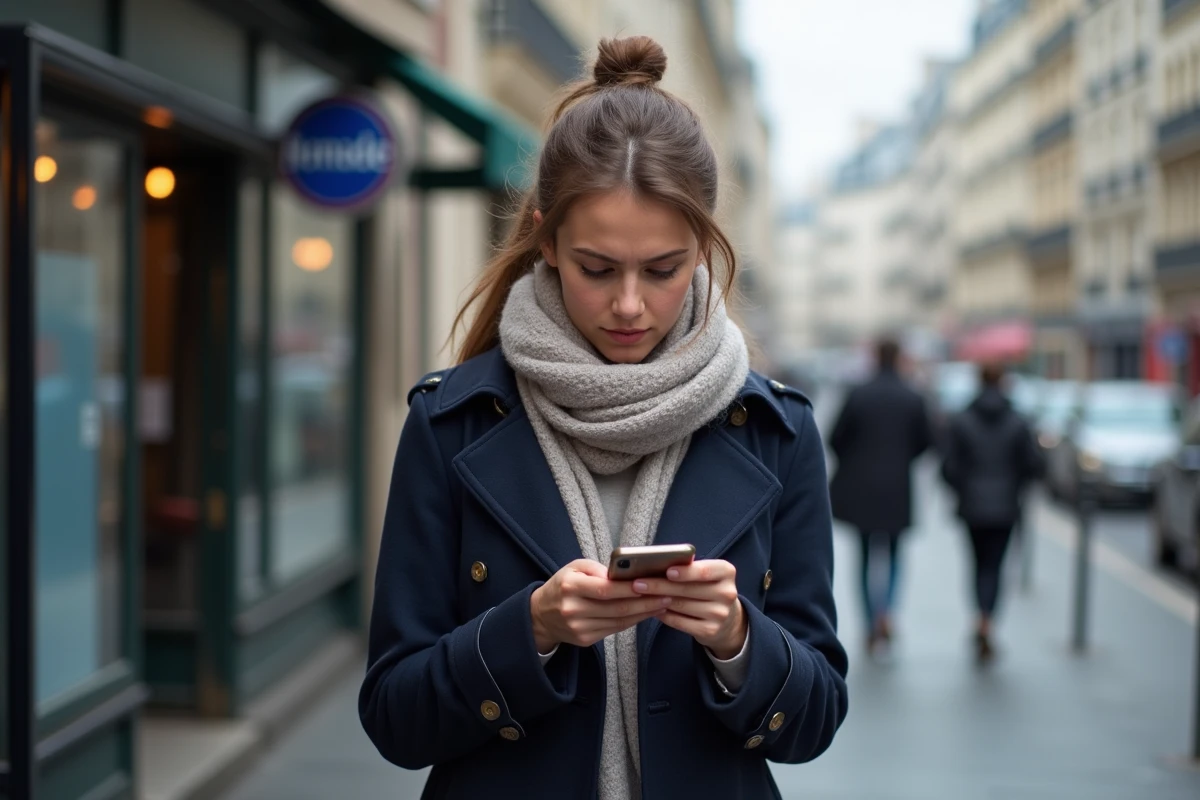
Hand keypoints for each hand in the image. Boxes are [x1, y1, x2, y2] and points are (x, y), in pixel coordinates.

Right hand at [530, 559, 672, 652]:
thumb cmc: (563, 585)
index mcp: (570, 587)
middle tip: (667, 595)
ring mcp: (579, 628)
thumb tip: (624, 576)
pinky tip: (645, 614)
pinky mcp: (585, 640)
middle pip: (616, 608)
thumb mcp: (574, 568)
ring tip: (662, 604)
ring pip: (619, 621)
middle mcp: (573, 609)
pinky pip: (614, 630)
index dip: (629, 588)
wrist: (541, 615)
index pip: (605, 589)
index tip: (651, 583)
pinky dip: (632, 621)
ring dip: (643, 614)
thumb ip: (598, 569)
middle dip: (645, 602)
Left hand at [631, 559, 745, 658]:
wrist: (727, 618)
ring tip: (640, 595)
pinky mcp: (710, 631)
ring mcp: (720, 614)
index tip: (667, 571)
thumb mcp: (706, 574)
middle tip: (637, 583)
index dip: (686, 572)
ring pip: (681, 606)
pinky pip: (680, 622)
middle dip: (659, 586)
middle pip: (687, 589)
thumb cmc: (706, 587)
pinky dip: (664, 615)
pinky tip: (652, 609)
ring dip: (657, 600)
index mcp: (726, 572)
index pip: (705, 571)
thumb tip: (656, 565)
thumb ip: (688, 567)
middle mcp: (727, 593)